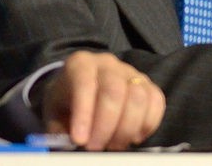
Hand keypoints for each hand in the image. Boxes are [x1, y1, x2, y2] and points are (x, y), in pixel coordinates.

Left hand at [41, 51, 165, 150]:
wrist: (79, 89)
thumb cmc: (66, 103)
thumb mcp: (54, 114)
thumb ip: (60, 130)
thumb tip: (72, 145)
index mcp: (80, 64)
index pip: (85, 84)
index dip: (85, 113)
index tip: (80, 140)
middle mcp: (108, 63)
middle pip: (114, 90)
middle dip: (106, 125)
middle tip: (96, 148)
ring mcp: (131, 72)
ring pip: (138, 96)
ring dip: (127, 128)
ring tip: (114, 145)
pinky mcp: (148, 84)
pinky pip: (157, 101)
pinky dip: (148, 123)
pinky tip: (134, 137)